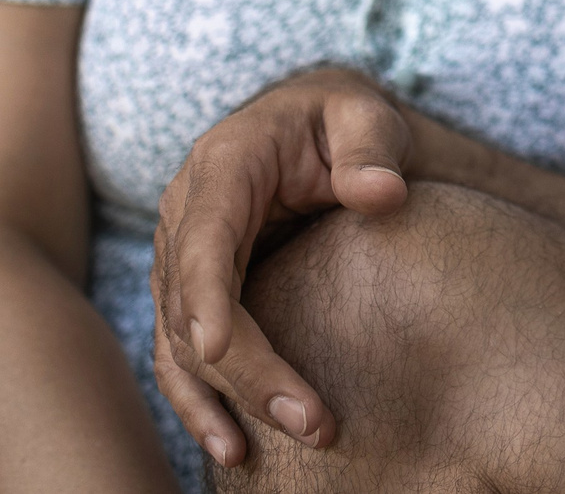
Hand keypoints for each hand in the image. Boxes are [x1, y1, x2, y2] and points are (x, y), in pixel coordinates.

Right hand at [150, 68, 414, 467]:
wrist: (317, 127)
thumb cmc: (342, 120)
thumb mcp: (362, 116)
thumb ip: (370, 149)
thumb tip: (383, 193)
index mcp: (222, 168)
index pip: (201, 238)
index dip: (205, 294)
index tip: (218, 348)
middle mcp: (185, 217)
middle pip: (191, 306)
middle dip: (243, 370)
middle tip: (311, 421)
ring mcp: (181, 261)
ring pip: (181, 344)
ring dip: (225, 400)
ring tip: (274, 448)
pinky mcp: (192, 297)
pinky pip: (182, 359)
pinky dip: (201, 404)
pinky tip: (233, 449)